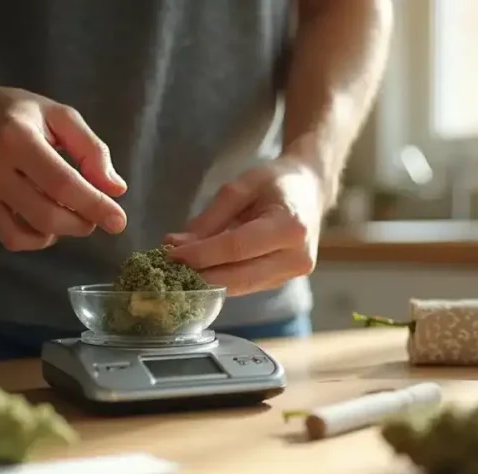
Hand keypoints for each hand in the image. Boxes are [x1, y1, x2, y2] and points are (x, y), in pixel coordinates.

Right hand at [0, 86, 127, 250]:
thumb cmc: (17, 113)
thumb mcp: (59, 116)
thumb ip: (91, 149)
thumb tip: (116, 189)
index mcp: (16, 138)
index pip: (62, 183)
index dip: (94, 206)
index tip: (119, 221)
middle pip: (47, 215)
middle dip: (81, 223)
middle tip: (94, 216)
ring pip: (29, 234)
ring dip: (60, 231)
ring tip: (68, 212)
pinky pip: (11, 239)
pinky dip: (36, 237)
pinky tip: (43, 218)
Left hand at [163, 157, 325, 295]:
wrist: (311, 191)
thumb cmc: (277, 182)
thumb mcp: (241, 187)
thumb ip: (210, 218)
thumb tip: (175, 245)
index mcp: (290, 226)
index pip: (237, 247)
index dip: (201, 254)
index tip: (170, 254)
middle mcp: (296, 257)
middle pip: (239, 276)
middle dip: (200, 275)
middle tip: (167, 269)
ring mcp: (292, 274)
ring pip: (240, 287)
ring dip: (207, 282)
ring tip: (178, 270)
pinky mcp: (283, 282)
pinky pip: (246, 286)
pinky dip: (221, 281)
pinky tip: (200, 271)